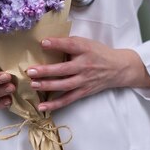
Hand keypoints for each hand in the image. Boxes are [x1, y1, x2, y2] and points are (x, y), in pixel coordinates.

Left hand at [26, 37, 149, 111]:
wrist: (118, 68)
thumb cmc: (98, 53)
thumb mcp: (86, 43)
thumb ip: (70, 43)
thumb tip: (46, 43)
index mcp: (85, 49)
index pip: (70, 45)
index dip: (57, 44)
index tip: (43, 43)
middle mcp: (84, 65)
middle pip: (64, 69)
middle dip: (46, 71)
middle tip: (30, 71)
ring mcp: (84, 80)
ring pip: (64, 85)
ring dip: (48, 86)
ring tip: (33, 85)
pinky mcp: (84, 92)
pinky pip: (68, 99)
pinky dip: (55, 104)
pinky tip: (42, 106)